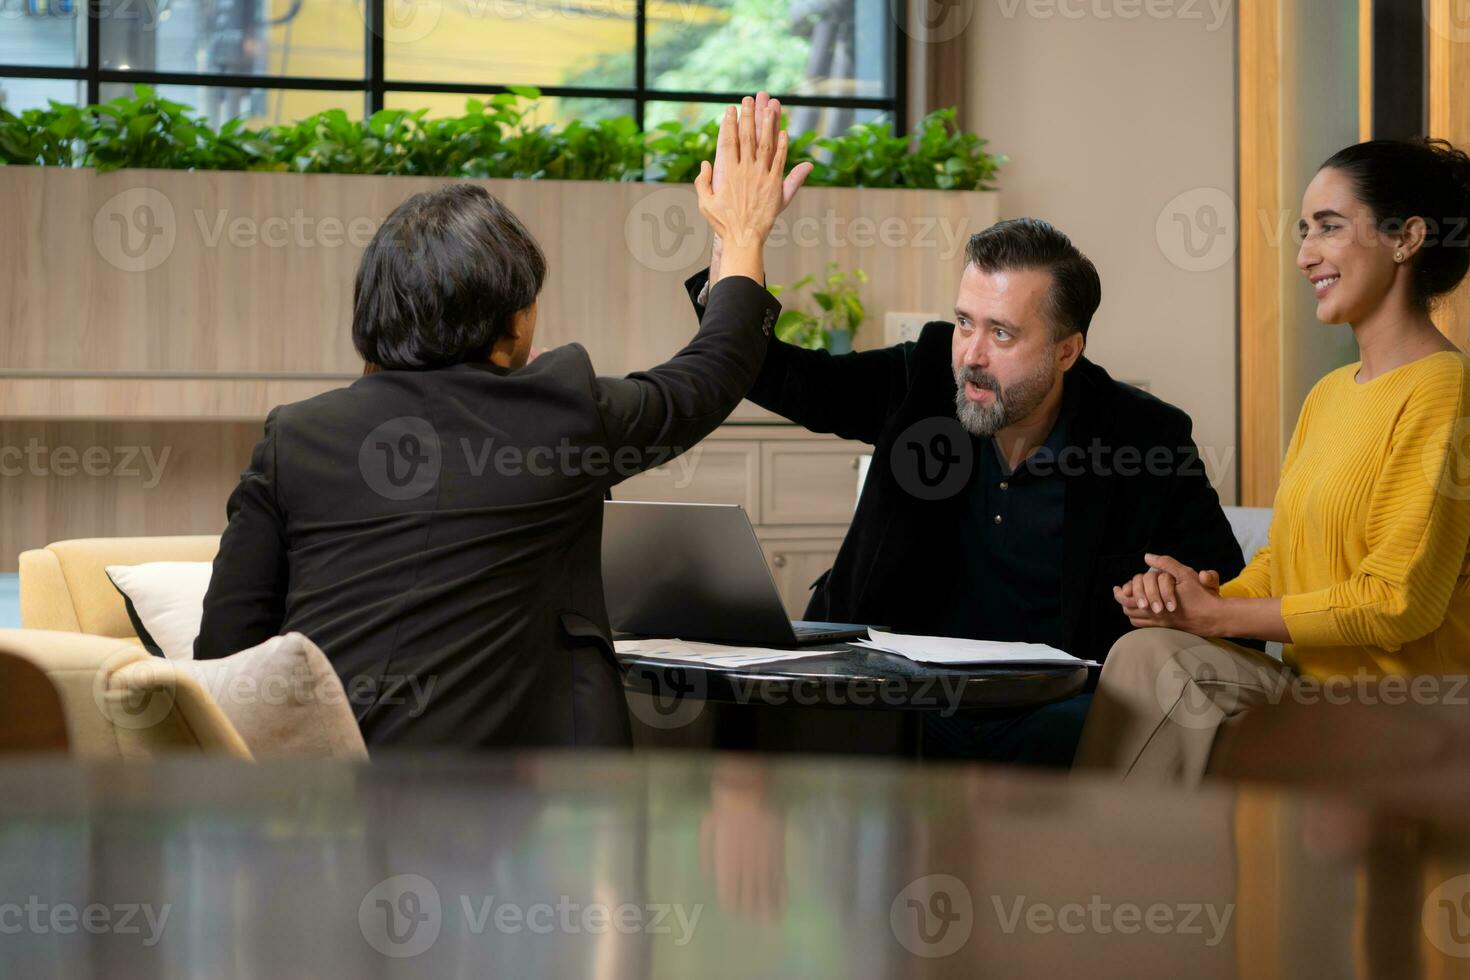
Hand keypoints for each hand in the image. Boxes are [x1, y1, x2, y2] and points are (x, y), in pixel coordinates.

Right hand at [708, 92, 811, 285]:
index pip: (729, 141)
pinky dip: (782, 147)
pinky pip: (780, 162)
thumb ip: (703, 181)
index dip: (730, 123)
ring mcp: (761, 177)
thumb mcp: (705, 202)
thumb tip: (706, 162)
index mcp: (727, 172)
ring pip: (766, 144)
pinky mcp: (774, 185)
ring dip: (768, 124)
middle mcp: (745, 171)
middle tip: (750, 98)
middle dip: (749, 115)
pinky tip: (783, 132)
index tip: (730, 108)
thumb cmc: (722, 223)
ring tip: (770, 105)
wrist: (743, 238)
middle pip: (748, 137)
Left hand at [1114, 553, 1225, 634]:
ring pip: (1135, 619)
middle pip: (1128, 610)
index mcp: (1156, 601)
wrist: (1214, 617)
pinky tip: (1141, 611)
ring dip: (1130, 609)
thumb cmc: (1200, 595)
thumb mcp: (1184, 574)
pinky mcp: (1166, 628)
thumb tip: (1147, 557)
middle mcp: (1155, 615)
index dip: (1121, 593)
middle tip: (1120, 593)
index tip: (1118, 588)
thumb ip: (1165, 564)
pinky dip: (1139, 618)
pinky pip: (1145, 626)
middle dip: (1122, 600)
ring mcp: (1160, 623)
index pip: (1129, 599)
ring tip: (1129, 600)